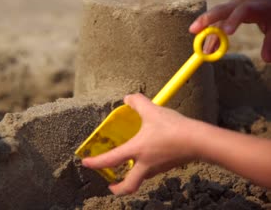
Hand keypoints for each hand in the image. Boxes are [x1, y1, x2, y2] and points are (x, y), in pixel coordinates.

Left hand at [82, 94, 196, 194]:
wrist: (200, 141)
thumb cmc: (174, 128)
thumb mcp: (152, 110)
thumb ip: (138, 102)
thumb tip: (128, 98)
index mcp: (136, 151)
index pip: (111, 159)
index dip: (96, 162)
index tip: (85, 164)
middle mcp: (145, 164)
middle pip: (129, 185)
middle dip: (119, 189)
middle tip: (112, 187)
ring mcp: (158, 167)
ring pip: (142, 176)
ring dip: (134, 175)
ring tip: (130, 165)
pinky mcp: (169, 165)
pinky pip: (154, 169)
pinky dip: (147, 166)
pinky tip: (151, 154)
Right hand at [189, 0, 270, 61]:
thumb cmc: (270, 11)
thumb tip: (267, 59)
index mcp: (253, 6)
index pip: (242, 10)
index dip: (233, 20)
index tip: (227, 32)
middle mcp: (239, 4)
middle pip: (221, 10)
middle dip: (207, 19)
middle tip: (194, 30)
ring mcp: (230, 8)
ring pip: (215, 18)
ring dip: (205, 31)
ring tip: (201, 49)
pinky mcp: (226, 14)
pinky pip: (215, 24)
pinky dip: (210, 36)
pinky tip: (207, 49)